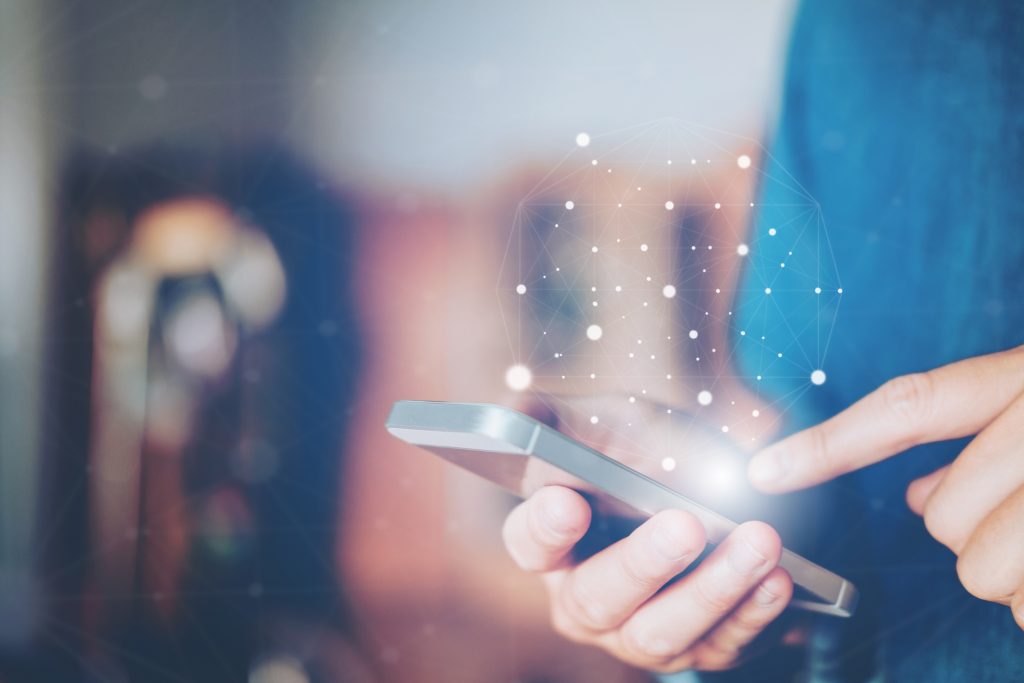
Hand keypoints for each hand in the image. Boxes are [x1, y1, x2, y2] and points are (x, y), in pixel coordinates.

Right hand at [501, 398, 792, 672]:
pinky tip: (780, 578)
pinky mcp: (697, 648)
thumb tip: (514, 414)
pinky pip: (722, 646)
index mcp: (548, 543)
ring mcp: (638, 633)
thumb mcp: (596, 422)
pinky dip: (754, 612)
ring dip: (713, 590)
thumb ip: (550, 418)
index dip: (545, 527)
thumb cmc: (635, 448)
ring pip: (662, 634)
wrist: (703, 474)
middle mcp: (583, 601)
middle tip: (686, 525)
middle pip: (598, 599)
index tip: (568, 500)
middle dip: (643, 564)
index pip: (529, 543)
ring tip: (758, 542)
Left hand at [746, 345, 1023, 628]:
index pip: (905, 410)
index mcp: (1016, 381)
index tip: (762, 471)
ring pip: (977, 568)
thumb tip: (916, 497)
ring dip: (1008, 571)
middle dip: (966, 530)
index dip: (828, 445)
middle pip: (941, 515)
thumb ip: (973, 437)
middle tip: (1016, 516)